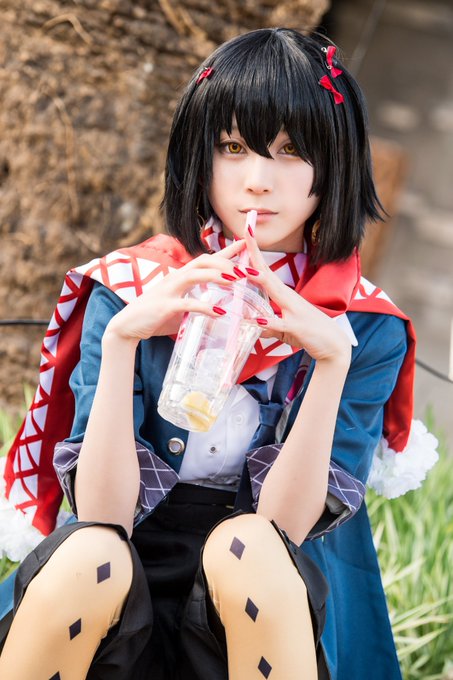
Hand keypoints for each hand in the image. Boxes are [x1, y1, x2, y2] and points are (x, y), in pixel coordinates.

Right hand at [104, 240, 246, 342]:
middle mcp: (176, 279)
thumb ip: (197, 302)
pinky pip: (187, 303)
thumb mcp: (180, 305)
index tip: (246, 243)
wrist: (127, 326)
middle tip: (247, 271)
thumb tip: (221, 309)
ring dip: (217, 276)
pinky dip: (205, 307)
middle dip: (226, 262)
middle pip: (203, 260)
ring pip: (195, 275)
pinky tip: (220, 312)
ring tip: (236, 282)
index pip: (207, 259)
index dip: (227, 251)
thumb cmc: (156, 315)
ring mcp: (169, 291)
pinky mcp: (165, 306)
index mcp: (181, 277)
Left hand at [243, 231, 351, 365]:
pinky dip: (268, 321)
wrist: (334, 346)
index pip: (264, 271)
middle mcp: (288, 298)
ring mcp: (294, 311)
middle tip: (245, 230)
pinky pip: (281, 324)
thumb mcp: (284, 328)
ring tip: (243, 270)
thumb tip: (253, 323)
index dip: (253, 254)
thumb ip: (269, 324)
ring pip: (275, 292)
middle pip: (267, 272)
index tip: (244, 234)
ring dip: (260, 280)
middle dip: (255, 253)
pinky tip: (256, 319)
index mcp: (284, 296)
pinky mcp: (297, 328)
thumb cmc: (309, 333)